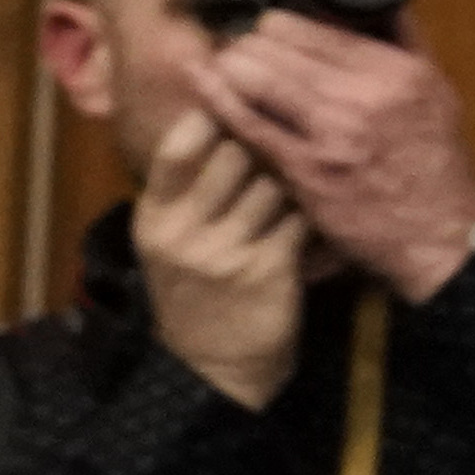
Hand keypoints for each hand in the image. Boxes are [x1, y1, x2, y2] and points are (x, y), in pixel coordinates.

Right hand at [131, 104, 309, 411]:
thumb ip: (189, 186)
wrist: (213, 371)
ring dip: (296, 183)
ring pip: (276, 182)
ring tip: (300, 193)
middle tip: (287, 147)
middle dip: (267, 145)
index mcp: (154, 216)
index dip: (214, 115)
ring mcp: (222, 251)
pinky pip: (302, 218)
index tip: (243, 103)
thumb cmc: (199, 293)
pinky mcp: (266, 270)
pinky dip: (316, 216)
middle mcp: (181, 231)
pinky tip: (319, 223)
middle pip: (237, 153)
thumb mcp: (173, 240)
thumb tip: (219, 110)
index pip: (179, 146)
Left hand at [195, 15, 474, 302]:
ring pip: (264, 78)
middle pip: (287, 48)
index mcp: (399, 72)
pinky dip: (222, 99)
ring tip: (218, 59)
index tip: (266, 25)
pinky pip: (253, 124)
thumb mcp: (438, 94)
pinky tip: (201, 80)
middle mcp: (366, 96)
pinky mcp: (306, 170)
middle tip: (234, 42)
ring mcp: (333, 134)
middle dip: (252, 41)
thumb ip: (405, 46)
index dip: (283, 23)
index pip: (325, 29)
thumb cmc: (437, 165)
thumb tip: (373, 6)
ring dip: (234, 63)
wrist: (439, 234)